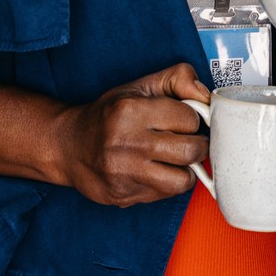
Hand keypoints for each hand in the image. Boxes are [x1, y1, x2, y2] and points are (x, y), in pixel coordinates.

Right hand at [42, 62, 211, 206]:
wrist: (68, 145)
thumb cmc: (109, 114)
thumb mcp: (140, 86)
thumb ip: (178, 79)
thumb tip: (206, 96)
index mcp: (131, 110)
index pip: (190, 119)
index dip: (192, 119)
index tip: (183, 120)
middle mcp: (126, 142)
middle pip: (192, 151)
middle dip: (197, 146)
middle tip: (187, 141)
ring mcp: (124, 173)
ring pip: (183, 180)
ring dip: (185, 170)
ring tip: (173, 159)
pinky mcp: (123, 196)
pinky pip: (165, 195)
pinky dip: (167, 184)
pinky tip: (154, 171)